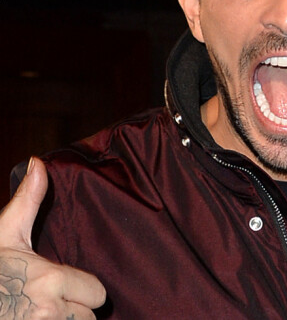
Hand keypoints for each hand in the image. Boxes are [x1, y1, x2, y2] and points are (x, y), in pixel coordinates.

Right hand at [0, 157, 106, 318]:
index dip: (87, 289)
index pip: (98, 292)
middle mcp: (49, 312)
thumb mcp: (5, 234)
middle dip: (78, 310)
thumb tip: (38, 162)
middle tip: (59, 301)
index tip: (73, 285)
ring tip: (47, 314)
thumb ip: (29, 201)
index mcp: (50, 280)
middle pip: (89, 317)